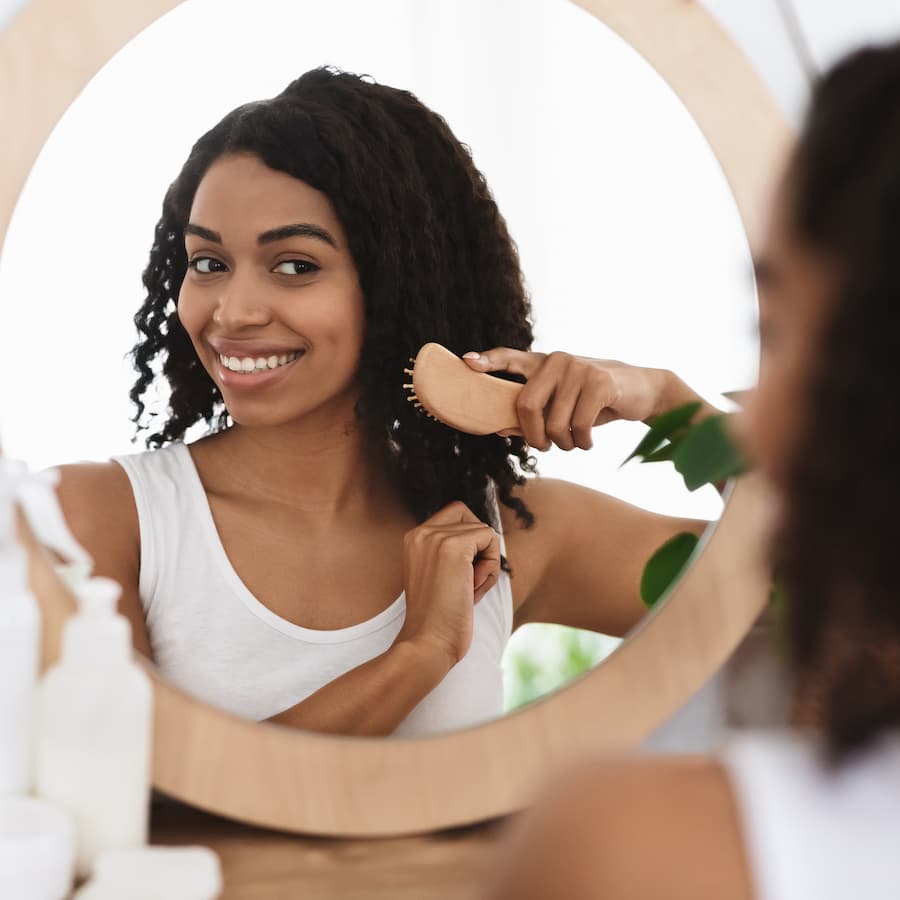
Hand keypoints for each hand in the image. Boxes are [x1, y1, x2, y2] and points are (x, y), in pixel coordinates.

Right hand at [395, 502, 500, 668]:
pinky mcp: (453, 546)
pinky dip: (492, 566)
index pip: (455, 515)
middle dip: (479, 550)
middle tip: (468, 581)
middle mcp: (421, 532)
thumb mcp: (440, 576)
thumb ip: (453, 552)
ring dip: (487, 563)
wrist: (428, 642)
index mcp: (414, 539)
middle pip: (471, 519)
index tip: (460, 576)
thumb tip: (487, 536)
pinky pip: (491, 538)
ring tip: (469, 590)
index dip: (470, 542)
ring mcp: (435, 537)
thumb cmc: (439, 618)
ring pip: (484, 531)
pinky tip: (474, 588)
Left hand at [462, 348, 669, 450]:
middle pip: (526, 405)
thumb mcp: (562, 406)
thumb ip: (532, 413)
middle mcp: (557, 360)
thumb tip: (498, 427)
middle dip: (534, 435)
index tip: (467, 362)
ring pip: (555, 422)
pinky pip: (579, 425)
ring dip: (563, 444)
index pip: (511, 358)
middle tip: (545, 446)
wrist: (641, 390)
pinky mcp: (599, 382)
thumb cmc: (593, 401)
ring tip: (574, 443)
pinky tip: (588, 441)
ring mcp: (578, 368)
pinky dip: (582, 442)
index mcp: (544, 363)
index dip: (488, 361)